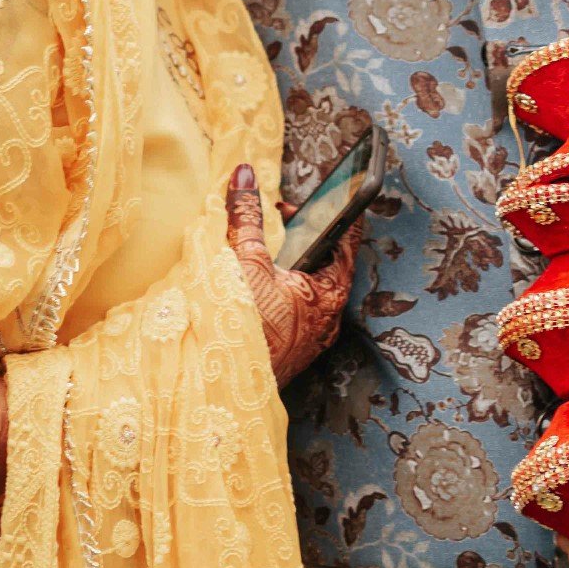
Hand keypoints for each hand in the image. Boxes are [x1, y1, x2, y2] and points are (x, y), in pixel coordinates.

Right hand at [225, 163, 361, 386]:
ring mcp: (311, 336)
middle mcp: (328, 316)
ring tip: (266, 244)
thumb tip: (244, 175)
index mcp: (330, 291)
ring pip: (310, 287)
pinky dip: (280, 288)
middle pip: (327, 261)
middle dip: (305, 234)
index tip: (317, 191)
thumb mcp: (244, 263)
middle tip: (281, 214)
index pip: (347, 237)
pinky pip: (294, 309)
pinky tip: (256, 283)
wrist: (221, 392)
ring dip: (290, 263)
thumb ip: (246, 217)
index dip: (334, 208)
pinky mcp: (292, 349)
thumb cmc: (243, 329)